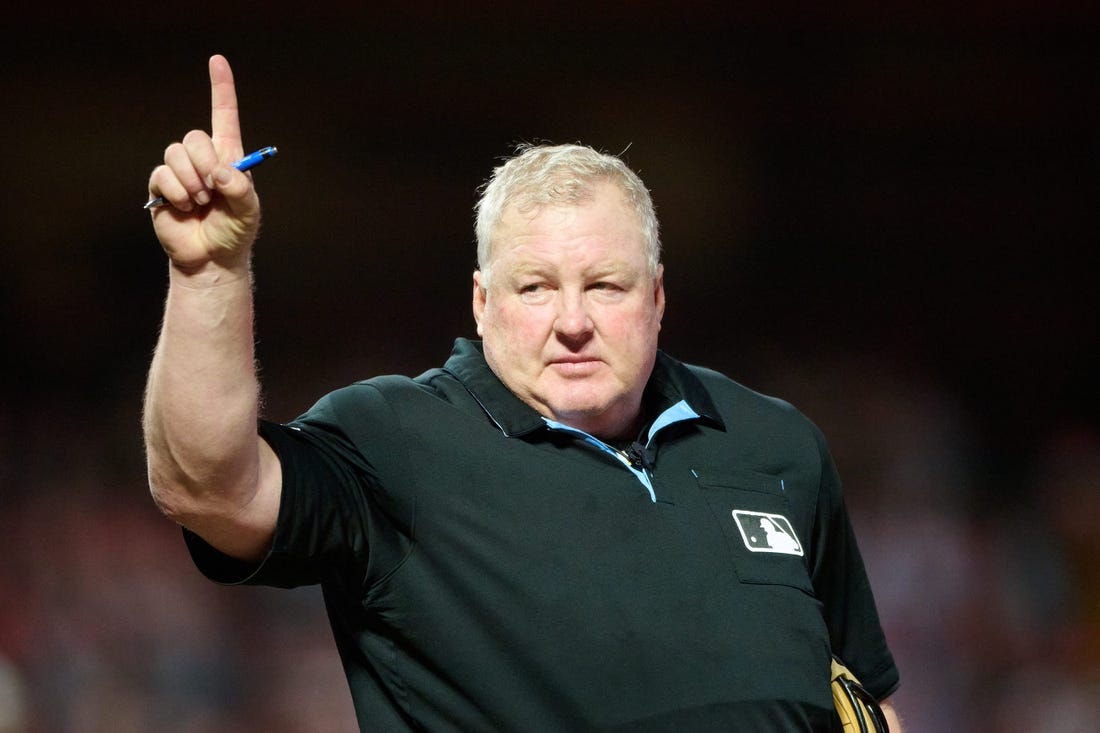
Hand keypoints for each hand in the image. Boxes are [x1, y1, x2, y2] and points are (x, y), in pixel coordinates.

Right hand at [147, 55, 260, 271]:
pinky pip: (163, 174)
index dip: (221, 88)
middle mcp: (203, 158)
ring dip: (191, 180)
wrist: (211, 257)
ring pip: (176, 153)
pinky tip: (184, 207)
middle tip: (213, 189)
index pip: (224, 115)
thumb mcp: (249, 212)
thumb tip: (222, 173)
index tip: (217, 60)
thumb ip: (242, 190)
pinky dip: (177, 192)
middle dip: (205, 162)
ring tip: (200, 202)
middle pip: (194, 136)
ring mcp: (180, 170)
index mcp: (229, 157)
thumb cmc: (234, 232)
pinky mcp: (162, 185)